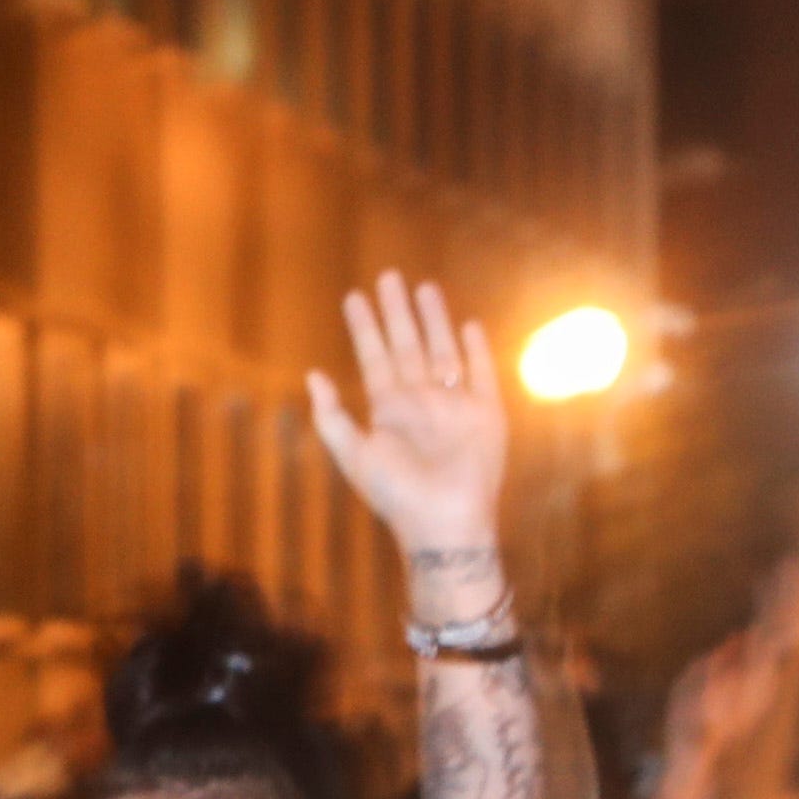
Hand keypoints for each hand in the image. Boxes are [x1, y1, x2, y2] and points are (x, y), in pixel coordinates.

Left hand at [308, 272, 510, 569]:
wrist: (444, 523)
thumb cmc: (396, 496)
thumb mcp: (354, 455)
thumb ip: (332, 417)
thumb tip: (312, 375)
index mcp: (388, 411)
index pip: (374, 357)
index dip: (364, 327)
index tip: (354, 295)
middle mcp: (420, 402)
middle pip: (408, 345)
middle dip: (398, 312)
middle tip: (389, 275)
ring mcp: (454, 405)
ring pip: (442, 350)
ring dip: (434, 320)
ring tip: (425, 287)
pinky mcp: (486, 413)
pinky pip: (482, 373)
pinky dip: (476, 349)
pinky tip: (468, 325)